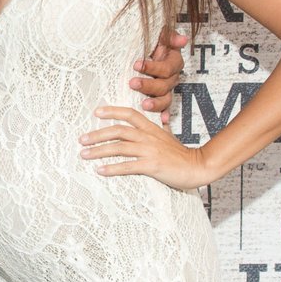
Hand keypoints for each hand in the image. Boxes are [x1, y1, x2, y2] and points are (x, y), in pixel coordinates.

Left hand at [80, 106, 211, 191]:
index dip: (112, 111)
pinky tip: (100, 170)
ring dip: (99, 151)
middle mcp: (148, 137)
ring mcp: (150, 151)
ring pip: (119, 147)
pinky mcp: (152, 165)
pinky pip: (128, 166)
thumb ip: (162, 128)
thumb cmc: (182, 154)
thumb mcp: (170, 136)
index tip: (97, 112)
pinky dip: (112, 168)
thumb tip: (162, 119)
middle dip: (97, 134)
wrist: (198, 167)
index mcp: (151, 128)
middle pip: (118, 130)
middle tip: (82, 139)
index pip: (129, 114)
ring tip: (85, 155)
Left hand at [129, 30, 187, 120]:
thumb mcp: (159, 36)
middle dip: (148, 85)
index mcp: (173, 63)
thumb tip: (182, 39)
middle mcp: (172, 78)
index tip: (137, 65)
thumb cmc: (152, 44)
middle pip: (164, 85)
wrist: (146, 52)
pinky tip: (162, 120)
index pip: (167, 68)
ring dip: (155, 103)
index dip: (153, 68)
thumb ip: (169, 36)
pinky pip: (165, 109)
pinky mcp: (161, 99)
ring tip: (144, 105)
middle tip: (133, 83)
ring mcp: (167, 90)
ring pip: (165, 99)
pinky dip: (164, 115)